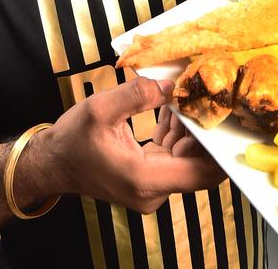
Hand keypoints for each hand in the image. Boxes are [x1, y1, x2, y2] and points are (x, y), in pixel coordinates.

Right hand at [39, 77, 224, 212]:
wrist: (51, 165)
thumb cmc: (71, 141)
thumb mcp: (100, 109)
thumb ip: (138, 95)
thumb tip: (171, 86)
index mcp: (144, 179)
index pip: (201, 173)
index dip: (219, 151)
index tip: (226, 121)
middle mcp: (152, 191)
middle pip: (196, 163)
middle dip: (202, 129)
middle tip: (203, 96)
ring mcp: (151, 188)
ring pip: (185, 157)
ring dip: (187, 128)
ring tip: (184, 95)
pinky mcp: (147, 178)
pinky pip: (171, 155)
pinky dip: (173, 132)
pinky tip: (169, 107)